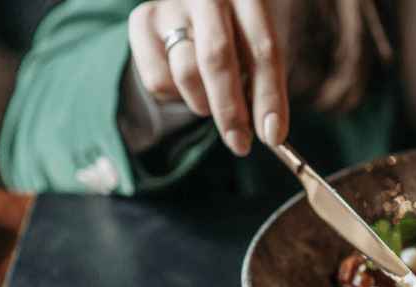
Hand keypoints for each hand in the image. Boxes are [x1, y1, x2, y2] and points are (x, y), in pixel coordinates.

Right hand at [128, 0, 288, 155]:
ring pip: (186, 72)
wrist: (187, 17)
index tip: (272, 136)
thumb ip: (261, 85)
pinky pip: (158, 77)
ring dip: (203, 103)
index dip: (270, 98)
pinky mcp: (142, 21)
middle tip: (240, 143)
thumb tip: (269, 132)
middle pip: (218, 60)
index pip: (263, 52)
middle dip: (231, 111)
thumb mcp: (254, 53)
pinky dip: (176, 95)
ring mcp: (172, 6)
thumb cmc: (233, 40)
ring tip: (210, 100)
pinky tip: (184, 83)